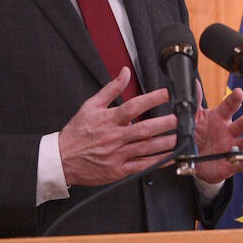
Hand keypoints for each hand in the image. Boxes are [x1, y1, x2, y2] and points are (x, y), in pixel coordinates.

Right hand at [58, 68, 176, 186]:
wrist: (61, 160)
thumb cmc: (76, 133)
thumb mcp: (90, 106)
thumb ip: (110, 89)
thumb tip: (124, 72)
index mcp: (108, 120)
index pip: (133, 106)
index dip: (152, 99)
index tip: (167, 93)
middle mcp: (114, 137)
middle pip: (144, 129)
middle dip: (164, 123)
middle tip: (180, 118)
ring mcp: (117, 155)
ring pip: (146, 148)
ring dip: (165, 143)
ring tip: (181, 137)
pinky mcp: (119, 170)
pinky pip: (142, 166)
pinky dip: (157, 162)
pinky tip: (170, 158)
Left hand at [193, 83, 242, 185]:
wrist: (194, 160)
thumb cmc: (198, 135)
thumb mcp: (194, 118)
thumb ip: (195, 101)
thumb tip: (193, 84)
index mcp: (219, 118)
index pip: (229, 106)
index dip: (235, 99)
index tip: (239, 93)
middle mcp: (228, 131)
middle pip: (240, 125)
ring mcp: (230, 147)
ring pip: (242, 143)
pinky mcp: (230, 163)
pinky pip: (239, 162)